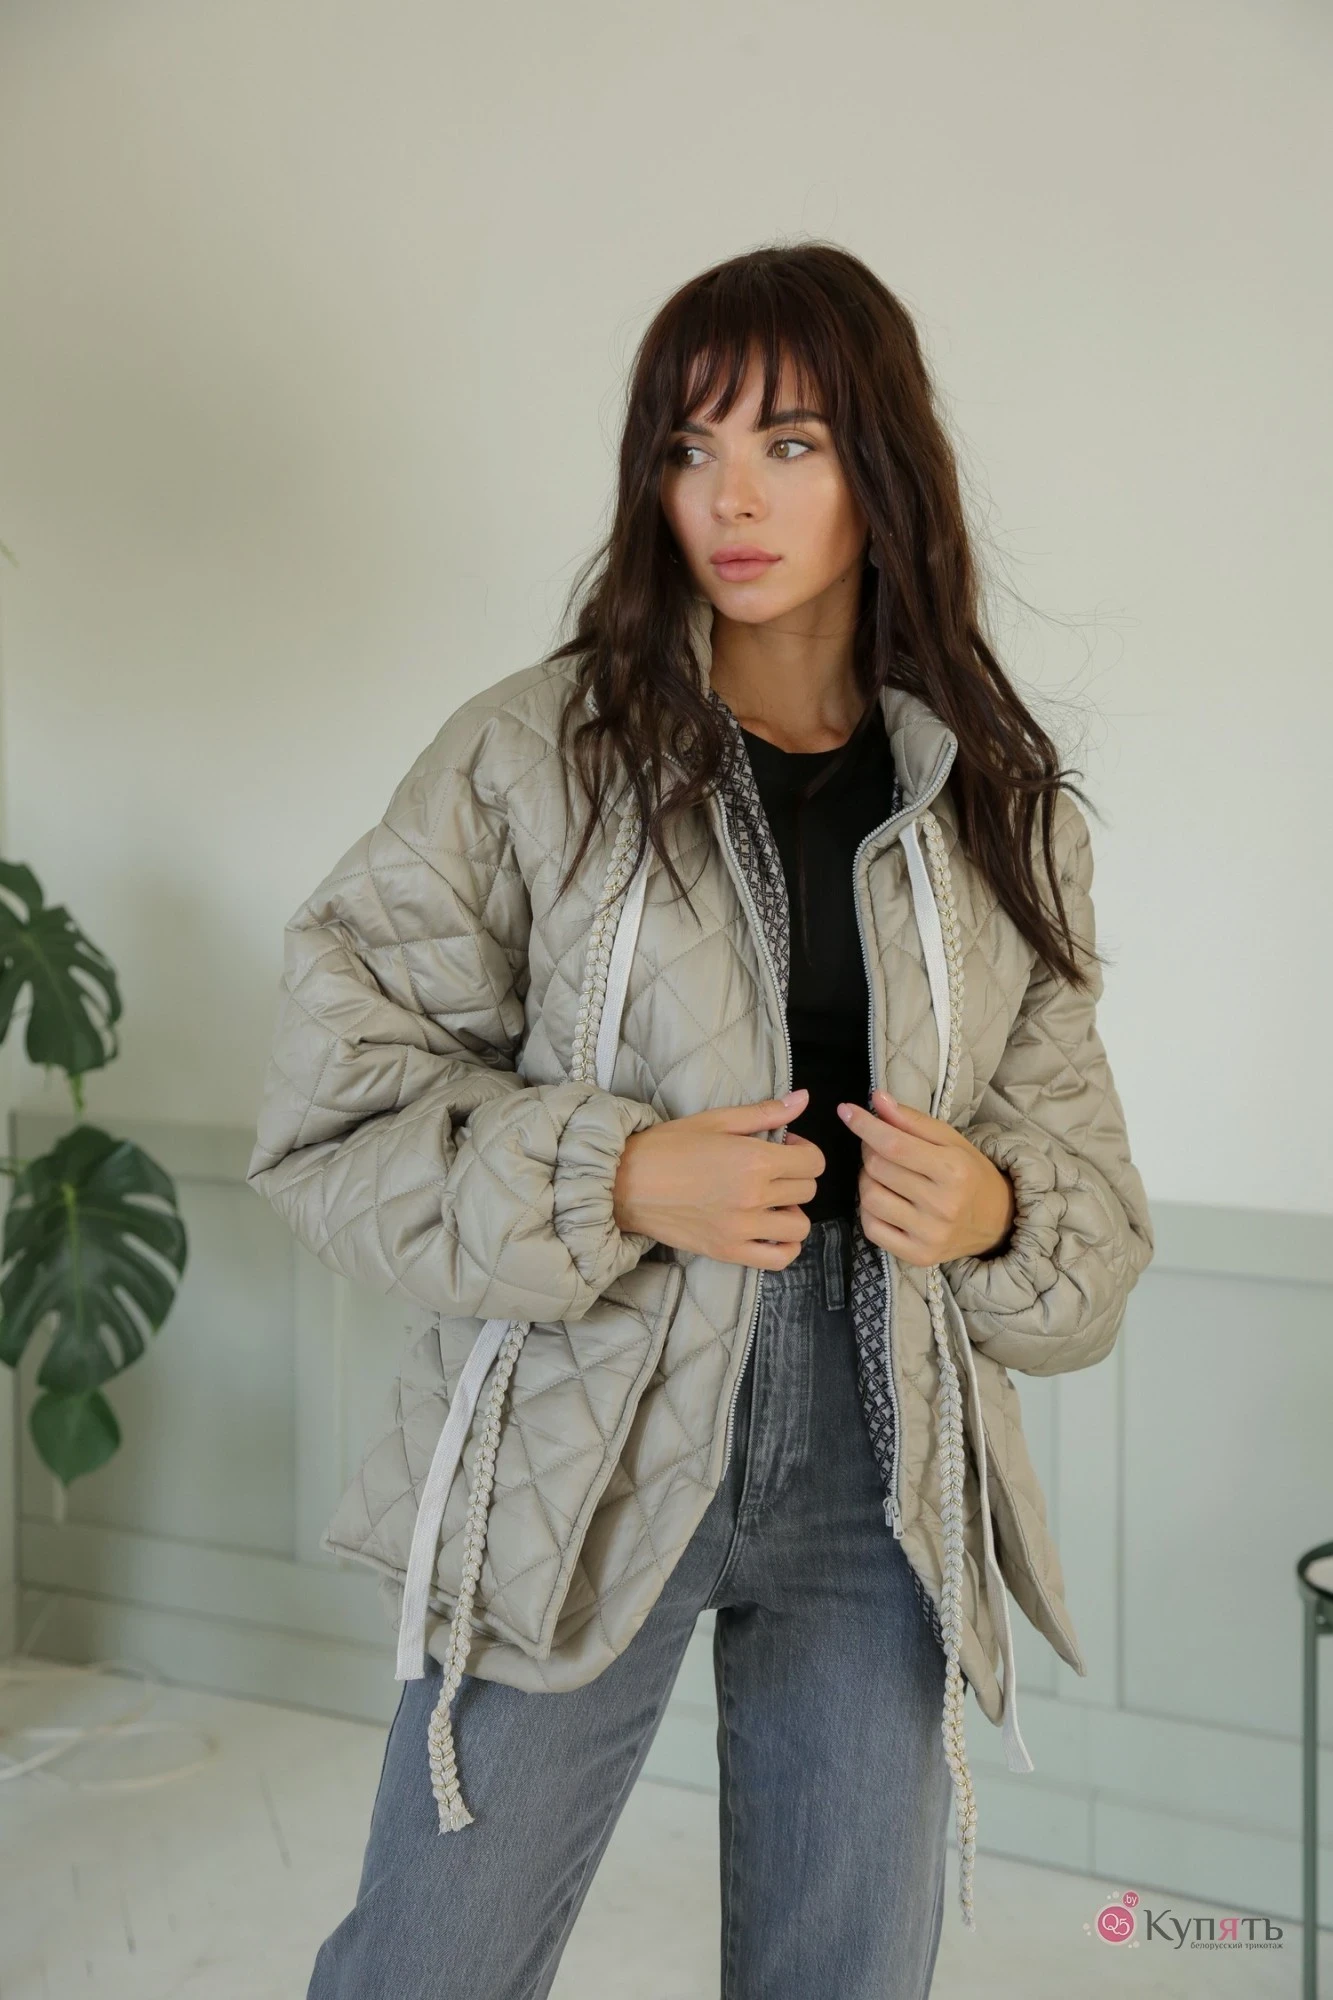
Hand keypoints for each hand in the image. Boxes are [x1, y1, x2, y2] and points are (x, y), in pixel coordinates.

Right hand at [613, 1087, 824, 1268]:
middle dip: (796, 1176)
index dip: (804, 1150)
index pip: (813, 1162)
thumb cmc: (668, 1146)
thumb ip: (766, 1113)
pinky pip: (780, 1258)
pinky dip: (785, 1246)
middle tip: (772, 1169)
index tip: (786, 1148)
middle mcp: (754, 1196)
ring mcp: (742, 1228)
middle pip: (808, 1190)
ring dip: (792, 1211)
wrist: (625, 1182)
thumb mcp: (717, 1120)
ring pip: (800, 1226)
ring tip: (771, 1201)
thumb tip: (804, 1099)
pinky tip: (770, 1229)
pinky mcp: (729, 1251)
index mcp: (755, 1160)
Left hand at [837, 1087, 1015, 1266]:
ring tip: (884, 1175)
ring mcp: (929, 1235)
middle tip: (879, 1147)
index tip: (846, 1110)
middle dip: (869, 1150)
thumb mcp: (950, 1140)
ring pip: (869, 1197)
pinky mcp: (918, 1256)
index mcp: (954, 1171)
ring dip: (867, 1180)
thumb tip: (877, 1098)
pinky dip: (869, 1210)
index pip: (894, 1145)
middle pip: (877, 1169)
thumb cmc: (969, 1173)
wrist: (996, 1222)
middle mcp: (943, 1205)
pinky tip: (885, 1200)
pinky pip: (871, 1228)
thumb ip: (911, 1119)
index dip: (865, 1126)